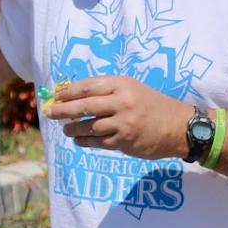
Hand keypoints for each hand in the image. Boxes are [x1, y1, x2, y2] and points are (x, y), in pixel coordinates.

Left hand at [43, 76, 190, 161]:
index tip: (56, 96)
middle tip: (49, 113)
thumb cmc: (153, 105)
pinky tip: (80, 140)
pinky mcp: (125, 141)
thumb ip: (108, 90)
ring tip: (66, 130)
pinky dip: (85, 142)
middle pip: (84, 106)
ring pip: (88, 127)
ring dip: (73, 129)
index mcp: (122, 84)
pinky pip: (98, 142)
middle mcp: (122, 102)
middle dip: (63, 110)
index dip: (68, 92)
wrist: (178, 126)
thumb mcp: (133, 88)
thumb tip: (76, 96)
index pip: (88, 86)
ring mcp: (123, 123)